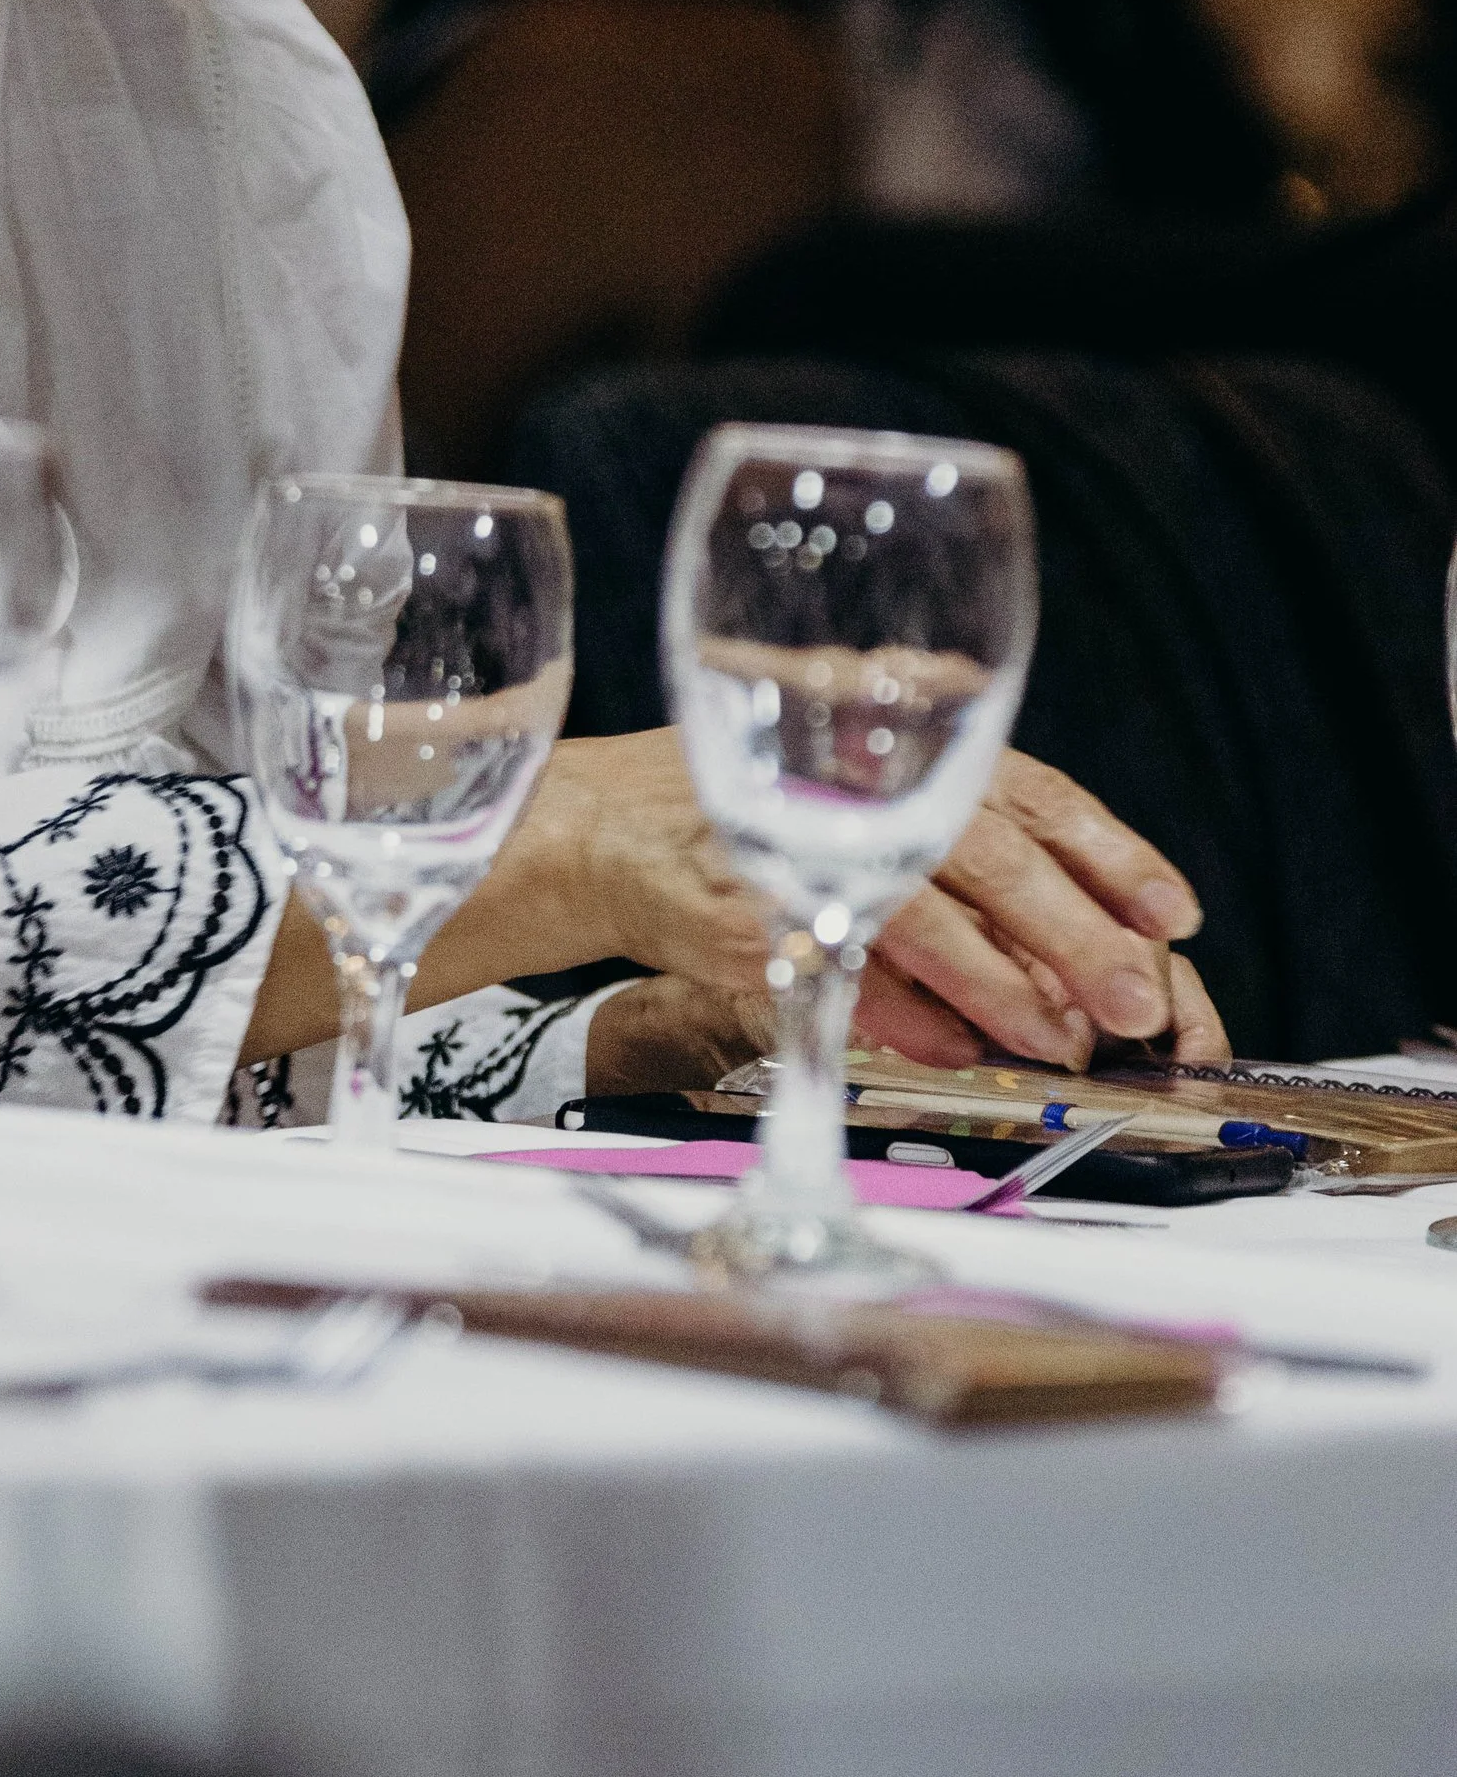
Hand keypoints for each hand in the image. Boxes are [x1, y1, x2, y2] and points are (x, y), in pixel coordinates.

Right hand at [433, 731, 1225, 1071]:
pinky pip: (842, 973)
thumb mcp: (861, 808)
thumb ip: (950, 864)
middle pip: (987, 847)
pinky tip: (958, 1050)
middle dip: (1073, 933)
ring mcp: (792, 838)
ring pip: (922, 912)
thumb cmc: (755, 818)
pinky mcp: (740, 911)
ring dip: (1002, 987)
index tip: (1173, 913)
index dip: (1108, 850)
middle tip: (1136, 1002)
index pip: (1027, 784)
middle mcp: (851, 772)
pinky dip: (904, 1016)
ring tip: (1062, 1042)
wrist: (602, 831)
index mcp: (897, 727)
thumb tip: (1060, 964)